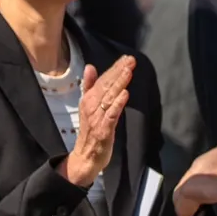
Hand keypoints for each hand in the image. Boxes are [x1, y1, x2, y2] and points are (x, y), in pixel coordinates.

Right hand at [58, 56, 135, 187]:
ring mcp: (97, 118)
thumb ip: (90, 86)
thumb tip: (90, 67)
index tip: (126, 58)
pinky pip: (111, 115)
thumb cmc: (90, 130)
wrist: (85, 157)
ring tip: (128, 71)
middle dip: (119, 72)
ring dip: (119, 84)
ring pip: (109, 97)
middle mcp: (91, 106)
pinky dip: (118, 104)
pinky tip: (125, 94)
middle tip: (130, 60)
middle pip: (106, 86)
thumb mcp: (88, 106)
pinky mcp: (103, 130)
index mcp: (88, 99)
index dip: (114, 69)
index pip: (103, 80)